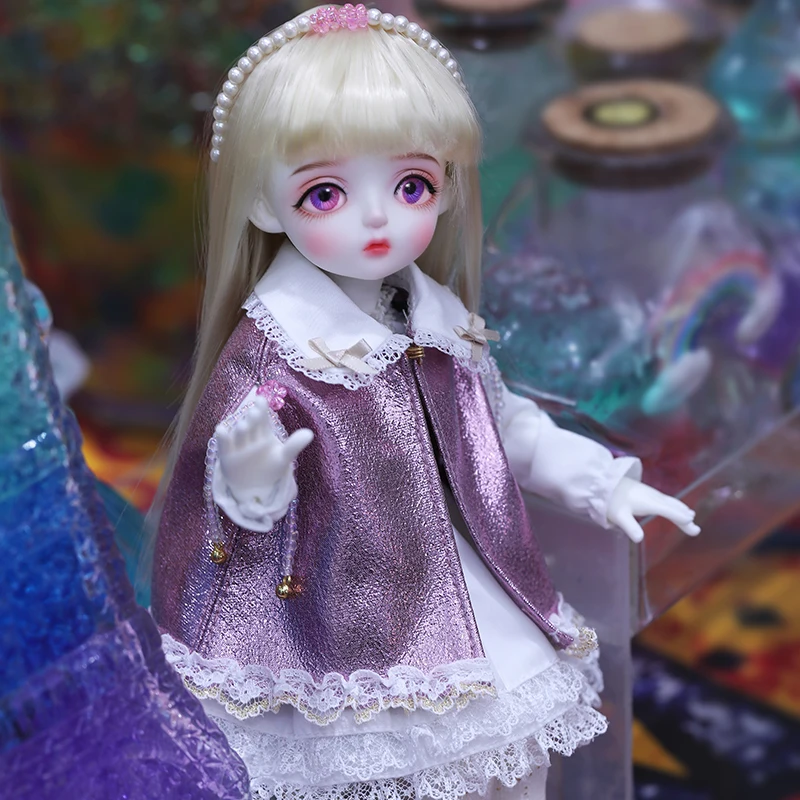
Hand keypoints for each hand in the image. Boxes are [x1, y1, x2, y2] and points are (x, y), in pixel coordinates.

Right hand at [216, 397, 313, 515]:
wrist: (254, 487)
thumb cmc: (269, 468)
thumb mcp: (283, 458)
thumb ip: (294, 445)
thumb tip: (310, 433)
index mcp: (263, 432)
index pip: (262, 418)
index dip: (261, 408)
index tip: (262, 400)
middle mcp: (249, 435)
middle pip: (251, 424)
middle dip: (252, 418)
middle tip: (255, 412)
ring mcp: (237, 444)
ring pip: (238, 433)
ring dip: (240, 428)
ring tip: (244, 426)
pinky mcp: (226, 454)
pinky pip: (223, 444)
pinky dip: (222, 437)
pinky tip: (221, 430)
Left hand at [607, 477, 699, 543]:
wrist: (603, 482)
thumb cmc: (611, 500)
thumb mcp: (619, 516)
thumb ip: (629, 527)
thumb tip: (639, 539)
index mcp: (649, 502)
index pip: (668, 511)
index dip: (679, 517)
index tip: (692, 523)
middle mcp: (653, 497)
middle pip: (672, 507)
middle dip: (684, 517)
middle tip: (696, 530)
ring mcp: (651, 493)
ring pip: (670, 502)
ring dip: (681, 510)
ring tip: (691, 517)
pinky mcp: (648, 492)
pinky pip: (666, 500)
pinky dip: (674, 505)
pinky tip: (676, 507)